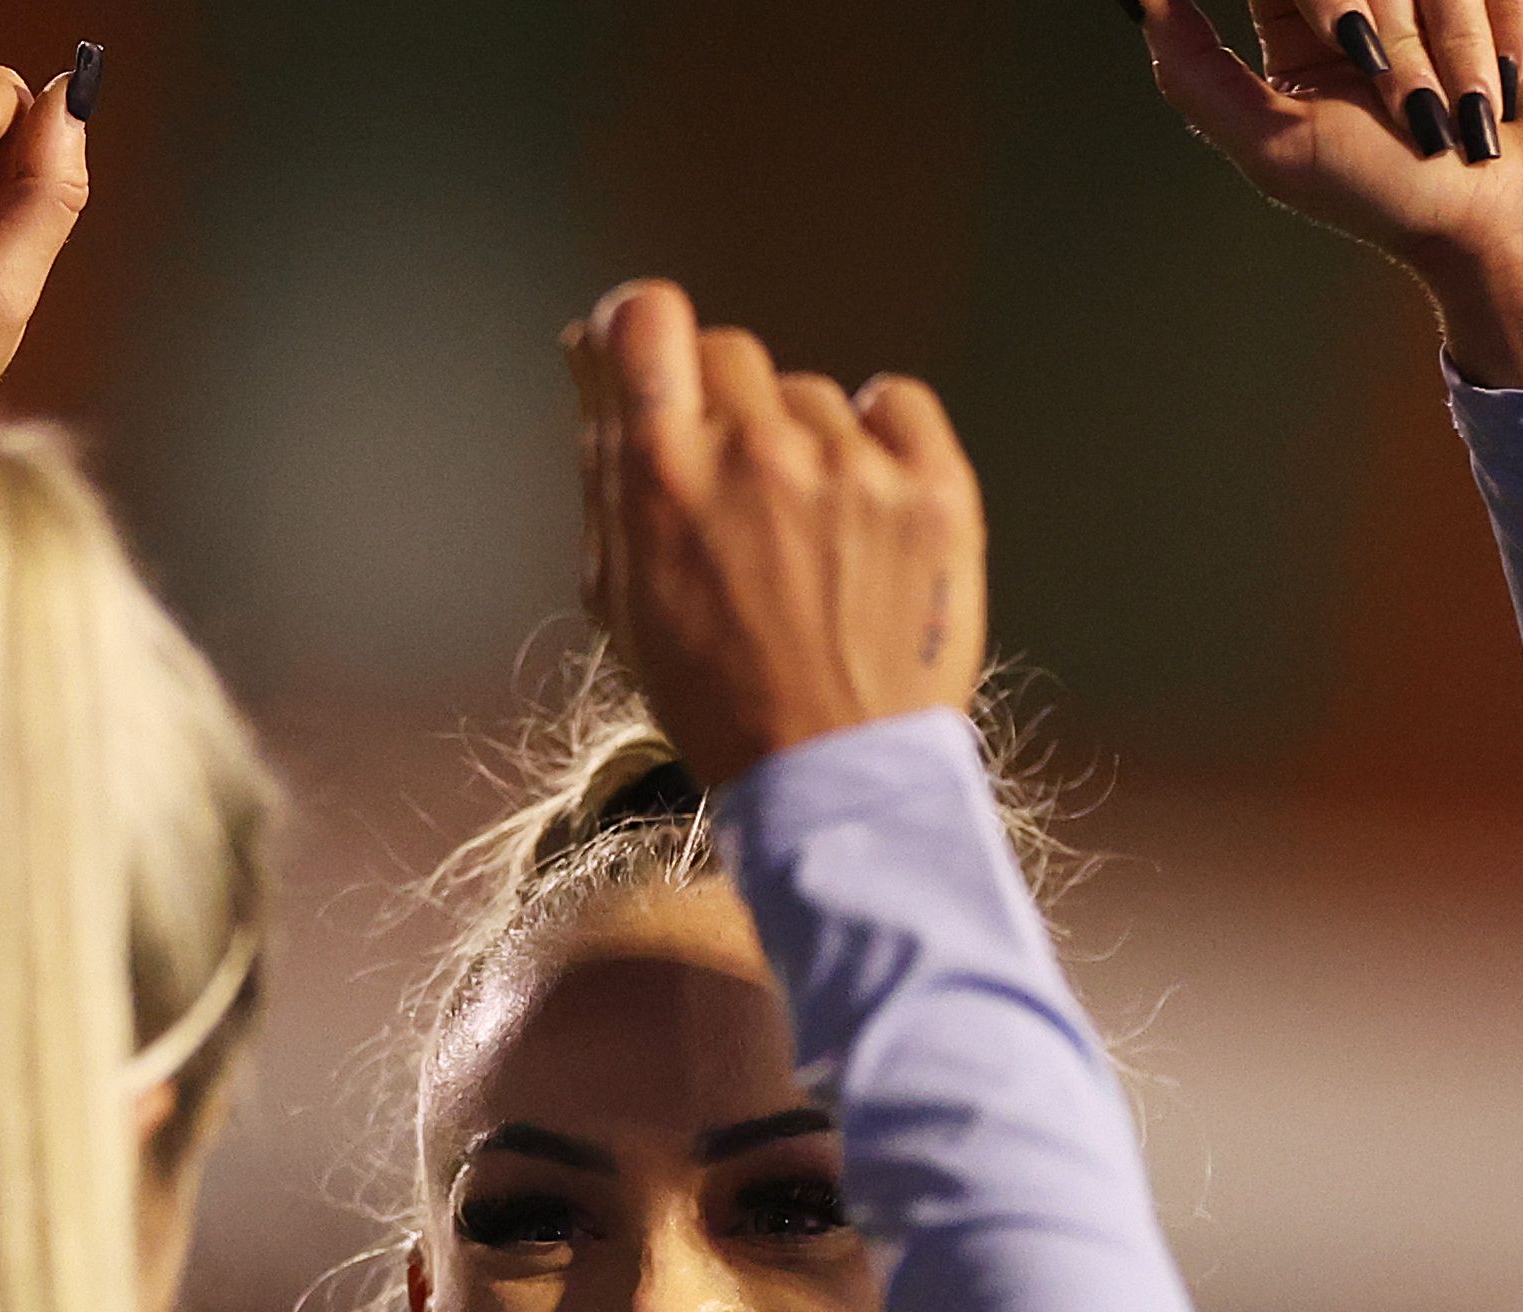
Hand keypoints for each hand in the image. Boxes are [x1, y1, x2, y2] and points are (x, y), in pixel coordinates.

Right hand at [563, 281, 987, 788]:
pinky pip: (895, 403)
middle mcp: (755, 454)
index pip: (645, 320)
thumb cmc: (718, 696)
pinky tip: (868, 513)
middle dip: (724, 409)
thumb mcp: (624, 595)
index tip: (649, 347)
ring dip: (804, 448)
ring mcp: (851, 468)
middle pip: (729, 353)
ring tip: (812, 547)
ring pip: (812, 397)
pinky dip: (881, 441)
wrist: (838, 780)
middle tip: (740, 497)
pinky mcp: (933, 487)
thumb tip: (589, 351)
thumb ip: (603, 466)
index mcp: (662, 479)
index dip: (640, 324)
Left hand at [1139, 0, 1522, 390]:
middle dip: (1386, 32)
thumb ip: (1194, 70)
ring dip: (1449, 47)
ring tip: (1462, 117)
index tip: (1346, 46)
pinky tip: (1506, 90)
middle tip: (1409, 105)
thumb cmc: (1394, 201)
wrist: (1519, 230)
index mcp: (1308, 21)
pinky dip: (1502, 36)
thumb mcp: (1277, 146)